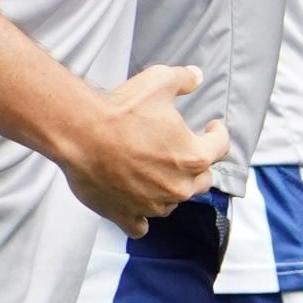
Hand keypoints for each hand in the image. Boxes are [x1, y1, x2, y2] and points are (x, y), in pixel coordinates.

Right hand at [53, 64, 228, 234]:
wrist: (80, 133)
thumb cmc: (120, 109)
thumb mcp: (158, 82)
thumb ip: (184, 79)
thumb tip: (197, 76)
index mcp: (193, 156)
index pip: (221, 147)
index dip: (218, 133)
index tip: (212, 127)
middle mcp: (178, 186)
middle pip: (202, 180)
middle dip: (197, 165)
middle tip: (183, 151)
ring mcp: (153, 205)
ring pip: (172, 203)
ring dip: (168, 189)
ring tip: (155, 174)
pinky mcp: (127, 215)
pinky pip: (141, 226)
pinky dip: (140, 217)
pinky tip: (137, 205)